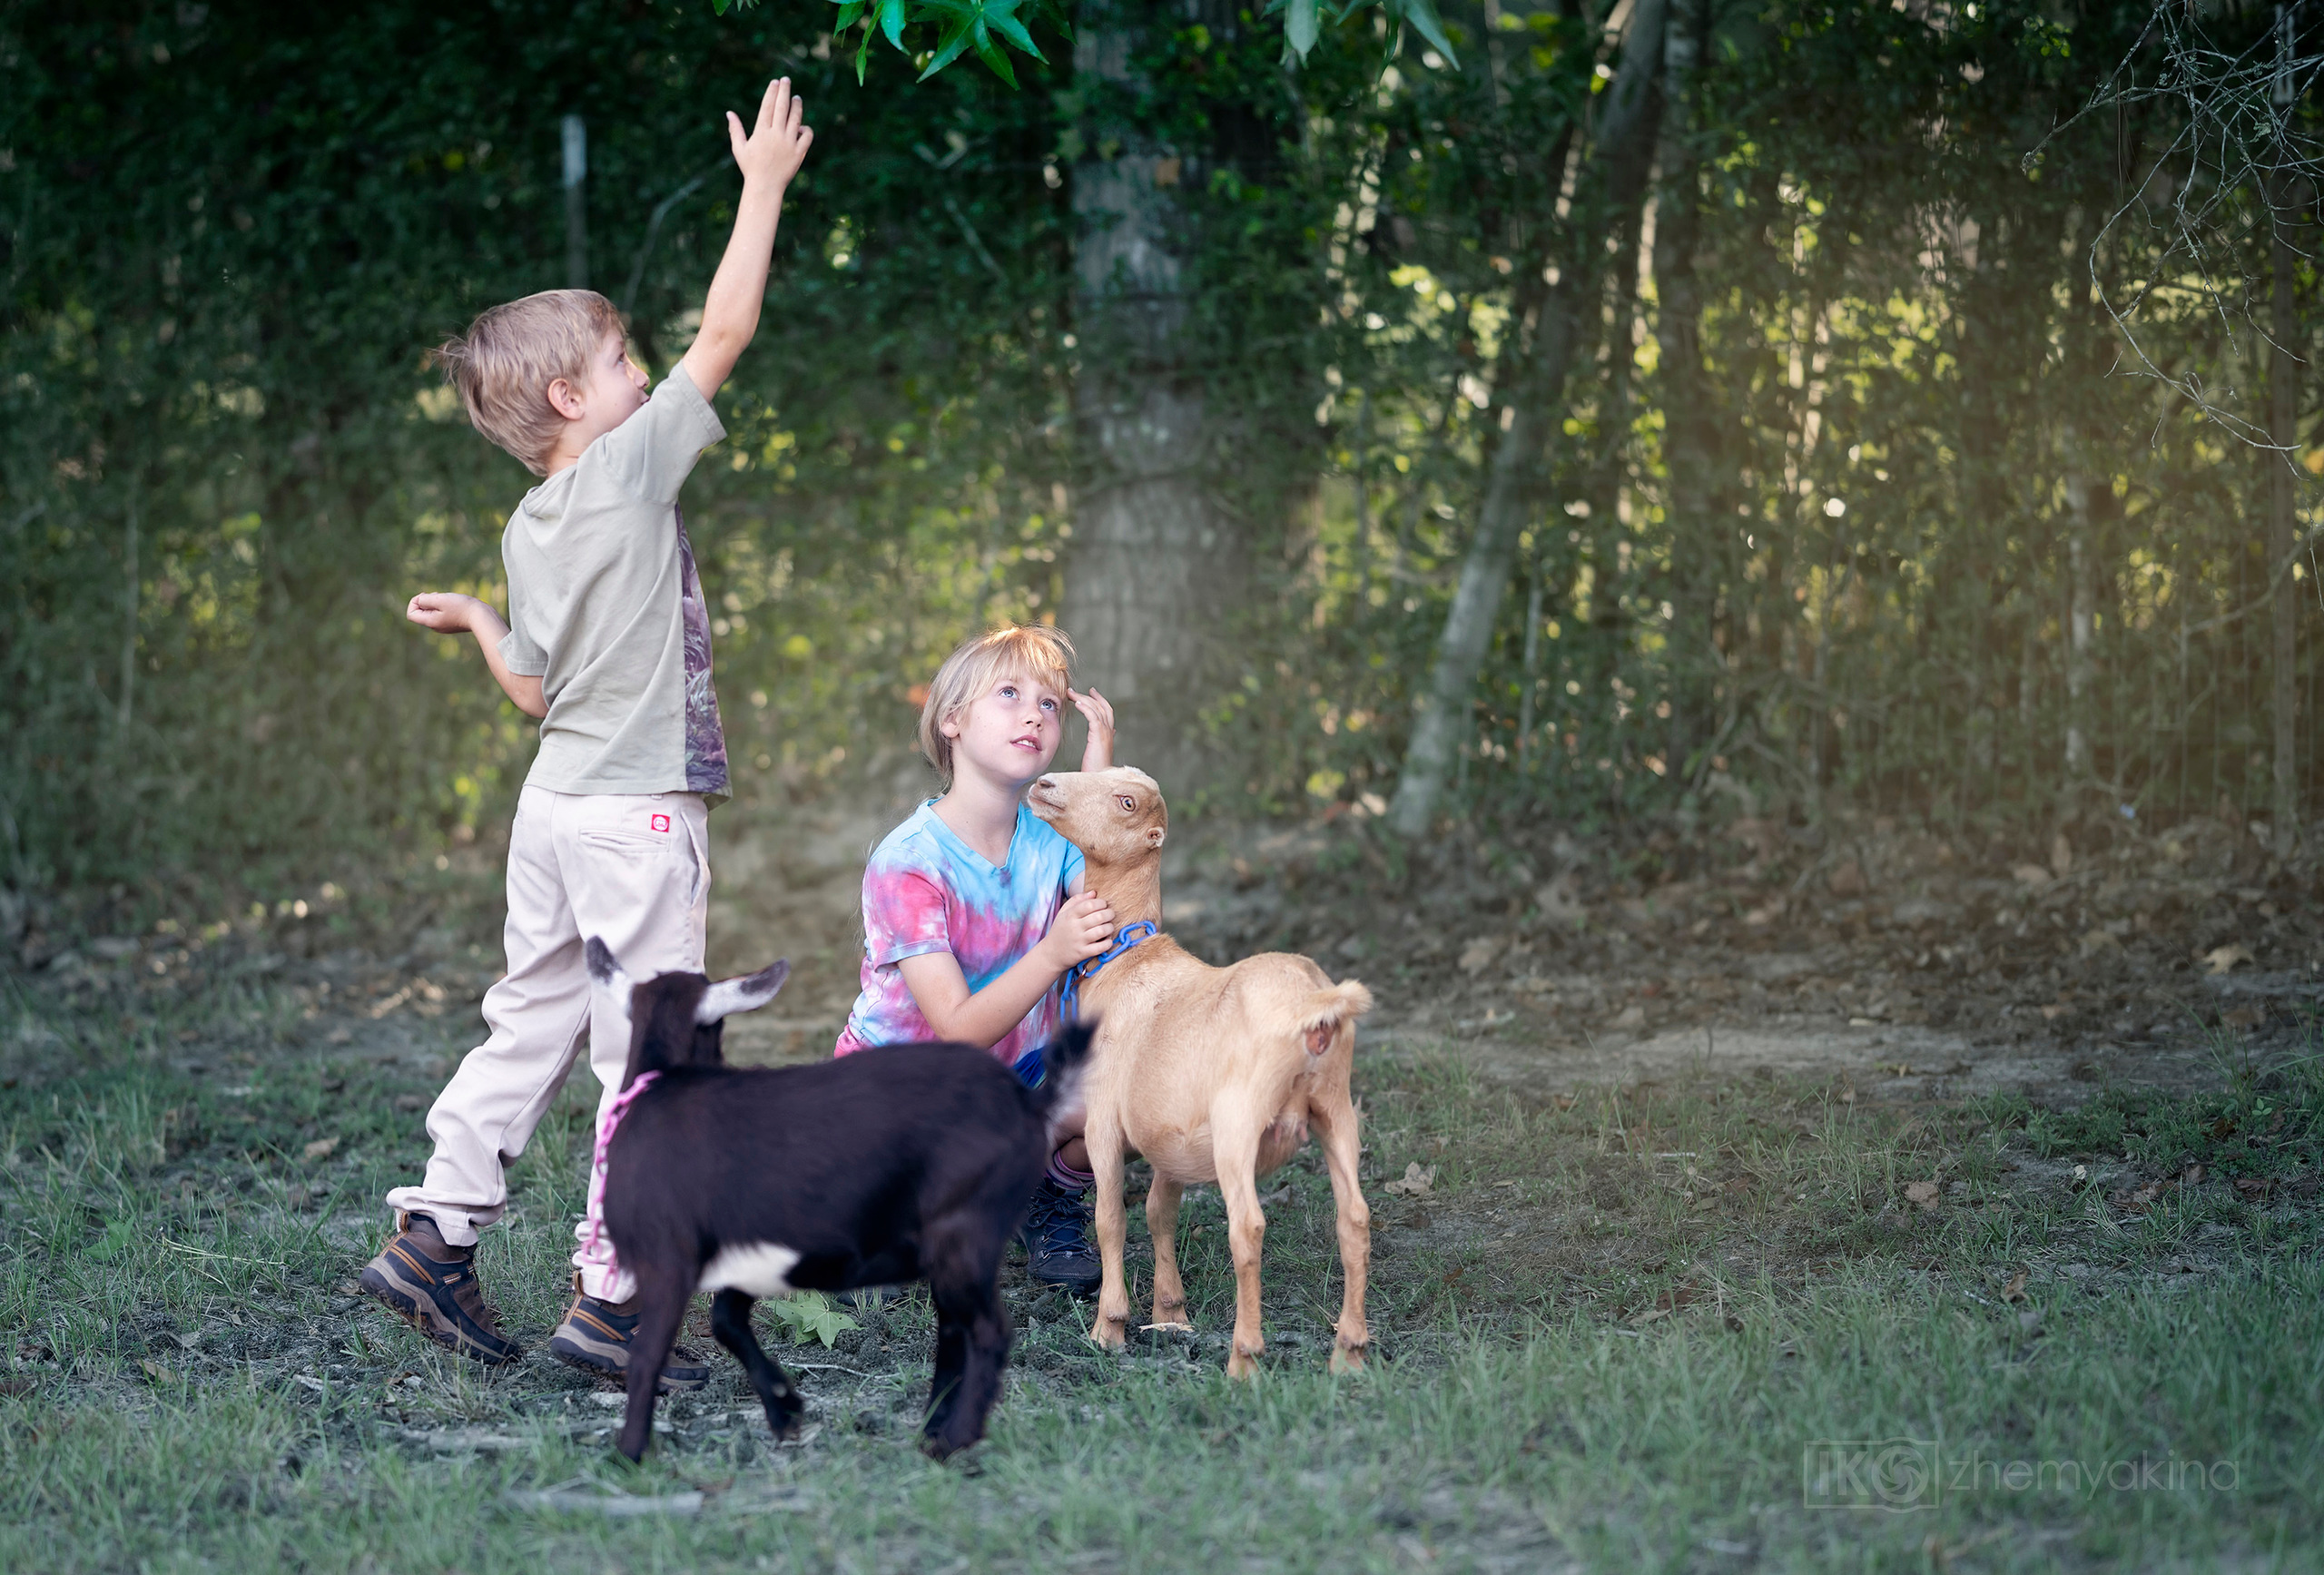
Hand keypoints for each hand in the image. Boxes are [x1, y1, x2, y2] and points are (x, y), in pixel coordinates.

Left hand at [406, 592, 480, 633]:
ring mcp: (444, 626)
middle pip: (421, 612)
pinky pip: (441, 613)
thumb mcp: (440, 600)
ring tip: (448, 598)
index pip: (411, 613)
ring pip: (432, 611)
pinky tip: (454, 603)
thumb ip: (425, 600)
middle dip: (426, 600)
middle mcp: (435, 626)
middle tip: (439, 595)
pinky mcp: (452, 623)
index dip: (414, 601)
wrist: (482, 617)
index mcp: (430, 622)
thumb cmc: (461, 607)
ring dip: (436, 602)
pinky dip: (444, 606)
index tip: (426, 595)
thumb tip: (419, 601)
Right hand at [727, 77, 812, 191]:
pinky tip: (802, 127)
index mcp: (761, 132)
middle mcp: (776, 135)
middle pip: (782, 107)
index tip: (775, 82)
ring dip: (797, 106)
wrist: (765, 187)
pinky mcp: (799, 153)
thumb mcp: (739, 148)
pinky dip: (806, 129)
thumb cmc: (750, 168)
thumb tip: (729, 113)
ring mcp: (789, 143)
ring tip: (797, 98)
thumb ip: (735, 129)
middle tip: (786, 80)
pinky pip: (807, 136)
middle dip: (784, 91)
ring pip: (796, 119)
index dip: (771, 93)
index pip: (767, 106)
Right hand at [1039, 892, 1117, 971]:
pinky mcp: (1083, 953)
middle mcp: (1074, 927)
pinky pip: (1101, 947)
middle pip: (1099, 917)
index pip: (1090, 904)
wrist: (1051, 954)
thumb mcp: (1063, 912)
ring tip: (1109, 927)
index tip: (1104, 905)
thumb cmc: (1060, 930)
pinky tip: (1107, 940)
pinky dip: (1108, 943)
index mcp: (1070, 915)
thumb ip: (1077, 900)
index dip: (1101, 903)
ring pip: (1102, 931)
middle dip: (1109, 914)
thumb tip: (1094, 893)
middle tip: (1110, 915)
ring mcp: (1079, 941)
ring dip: (1110, 928)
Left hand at [1072, 686, 1115, 771]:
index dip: (1099, 700)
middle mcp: (1108, 732)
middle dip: (1088, 696)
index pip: (1106, 711)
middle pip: (1101, 707)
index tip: (1090, 691)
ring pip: (1096, 709)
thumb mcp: (1099, 752)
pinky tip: (1076, 703)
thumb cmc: (1095, 771)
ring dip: (1083, 699)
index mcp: (1108, 734)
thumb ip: (1102, 741)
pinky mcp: (1098, 737)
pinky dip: (1085, 708)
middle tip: (1073, 691)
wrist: (1098, 782)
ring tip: (1070, 694)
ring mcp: (1105, 734)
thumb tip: (1108, 734)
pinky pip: (1093, 717)